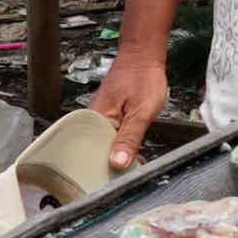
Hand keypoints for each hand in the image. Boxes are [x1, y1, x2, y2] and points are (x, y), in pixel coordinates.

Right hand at [90, 44, 168, 170]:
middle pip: (98, 152)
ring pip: (106, 146)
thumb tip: (118, 163)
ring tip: (132, 167)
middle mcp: (93, 120)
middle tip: (128, 175)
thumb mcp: (141, 112)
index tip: (118, 181)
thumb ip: (130, 138)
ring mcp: (100, 118)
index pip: (94, 154)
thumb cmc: (142, 78)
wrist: (143, 55)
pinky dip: (121, 146)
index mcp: (96, 120)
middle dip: (113, 165)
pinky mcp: (108, 116)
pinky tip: (132, 154)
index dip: (105, 170)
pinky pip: (111, 137)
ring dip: (118, 156)